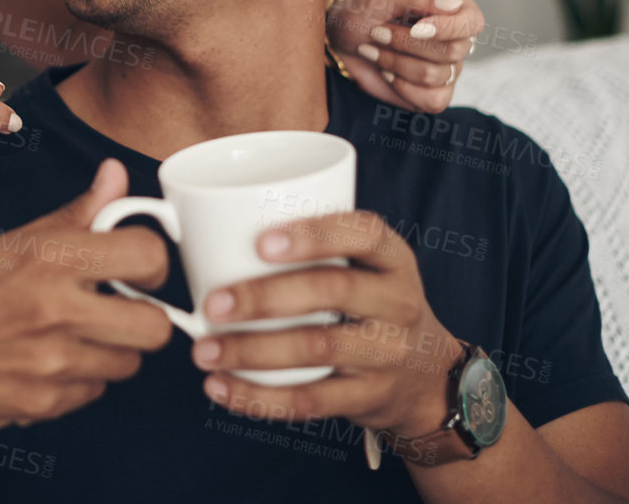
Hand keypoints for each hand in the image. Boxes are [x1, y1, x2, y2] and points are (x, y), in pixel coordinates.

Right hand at [0, 159, 174, 433]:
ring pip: (128, 364)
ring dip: (110, 351)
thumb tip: (114, 175)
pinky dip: (79, 381)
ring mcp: (51, 364)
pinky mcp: (43, 405)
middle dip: (142, 317)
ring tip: (71, 335)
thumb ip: (73, 215)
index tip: (138, 267)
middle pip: (156, 326)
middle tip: (116, 308)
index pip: (148, 256)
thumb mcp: (6, 243)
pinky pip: (93, 393)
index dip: (151, 263)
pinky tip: (45, 362)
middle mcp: (56, 310)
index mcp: (49, 259)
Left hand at [190, 209, 461, 436]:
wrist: (426, 377)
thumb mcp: (365, 266)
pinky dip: (259, 397)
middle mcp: (398, 303)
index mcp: (392, 258)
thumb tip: (207, 228)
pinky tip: (220, 387)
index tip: (259, 242)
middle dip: (264, 297)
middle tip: (212, 304)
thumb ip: (313, 247)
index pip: (363, 233)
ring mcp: (388, 354)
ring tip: (203, 351)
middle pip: (331, 291)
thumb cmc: (369, 303)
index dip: (313, 234)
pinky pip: (311, 401)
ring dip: (251, 351)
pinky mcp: (369, 397)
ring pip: (316, 349)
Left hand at [327, 0, 484, 112]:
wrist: (340, 42)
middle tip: (377, 32)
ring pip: (435, 75)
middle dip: (405, 44)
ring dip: (395, 62)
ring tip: (375, 49)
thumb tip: (453, 4)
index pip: (472, 22)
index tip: (417, 28)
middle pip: (452, 51)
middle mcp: (457, 39)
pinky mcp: (435, 94)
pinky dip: (402, 87)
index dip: (448, 28)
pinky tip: (387, 73)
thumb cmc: (362, 14)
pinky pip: (432, 100)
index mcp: (454, 8)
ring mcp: (448, 69)